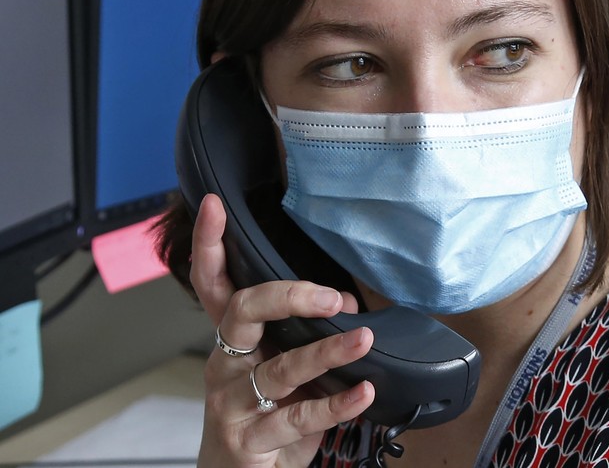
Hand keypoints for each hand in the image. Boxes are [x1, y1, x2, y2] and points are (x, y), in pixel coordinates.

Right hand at [191, 194, 374, 466]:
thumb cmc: (265, 416)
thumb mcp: (284, 370)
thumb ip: (308, 336)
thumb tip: (347, 306)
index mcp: (232, 340)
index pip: (213, 283)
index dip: (209, 244)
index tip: (215, 206)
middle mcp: (225, 364)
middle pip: (242, 312)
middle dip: (286, 296)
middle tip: (329, 296)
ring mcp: (233, 402)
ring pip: (279, 368)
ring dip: (327, 352)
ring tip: (363, 339)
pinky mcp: (250, 439)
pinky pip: (300, 417)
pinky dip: (336, 403)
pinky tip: (362, 392)